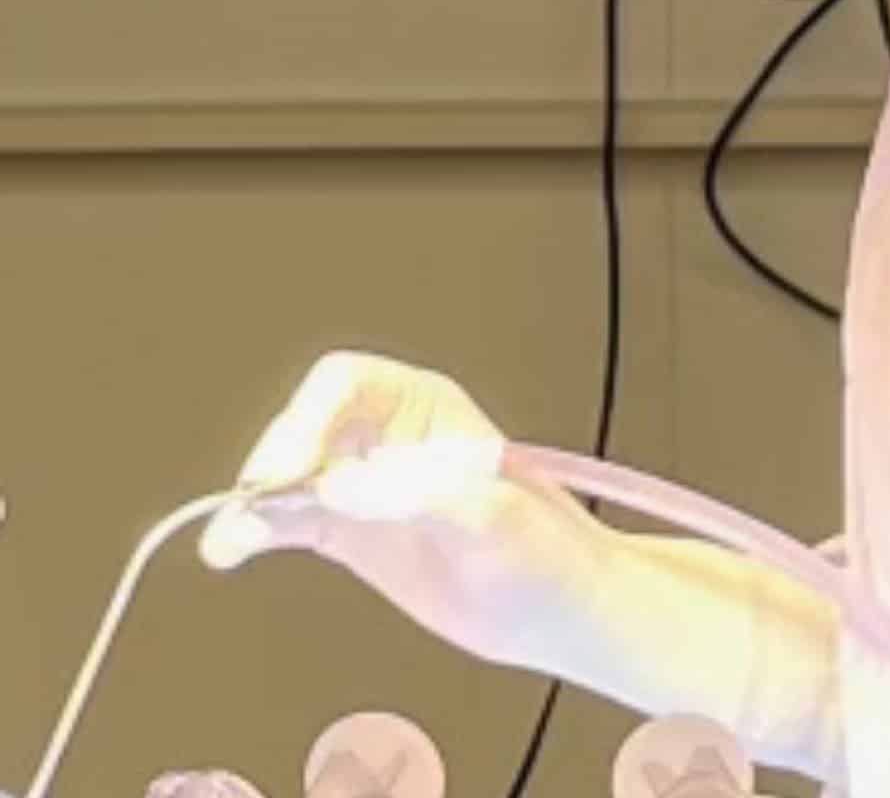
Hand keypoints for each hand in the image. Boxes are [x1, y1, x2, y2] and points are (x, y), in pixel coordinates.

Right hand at [199, 351, 613, 675]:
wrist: (556, 610)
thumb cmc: (545, 551)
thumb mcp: (495, 518)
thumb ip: (422, 496)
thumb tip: (341, 486)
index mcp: (427, 408)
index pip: (347, 383)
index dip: (308, 416)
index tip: (289, 468)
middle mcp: (387, 437)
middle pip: (306, 424)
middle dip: (276, 457)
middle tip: (258, 504)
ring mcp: (364, 486)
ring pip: (288, 474)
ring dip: (254, 498)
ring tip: (230, 538)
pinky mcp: (349, 534)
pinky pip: (290, 521)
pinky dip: (257, 530)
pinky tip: (232, 548)